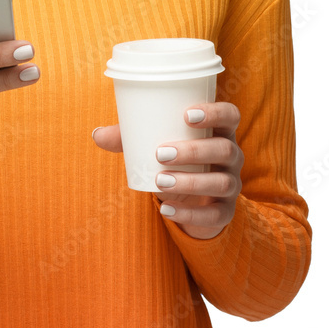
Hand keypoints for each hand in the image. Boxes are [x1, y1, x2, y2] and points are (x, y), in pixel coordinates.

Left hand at [92, 102, 242, 238]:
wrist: (191, 199)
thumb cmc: (173, 157)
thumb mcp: (153, 143)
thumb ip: (128, 137)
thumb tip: (96, 134)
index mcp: (218, 131)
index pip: (231, 115)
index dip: (215, 112)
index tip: (186, 114)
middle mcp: (232, 155)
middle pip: (224, 149)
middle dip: (194, 150)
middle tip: (160, 153)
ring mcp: (232, 184)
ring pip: (222, 182)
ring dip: (191, 181)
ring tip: (160, 181)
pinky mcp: (226, 211)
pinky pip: (216, 215)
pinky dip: (190, 214)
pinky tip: (166, 210)